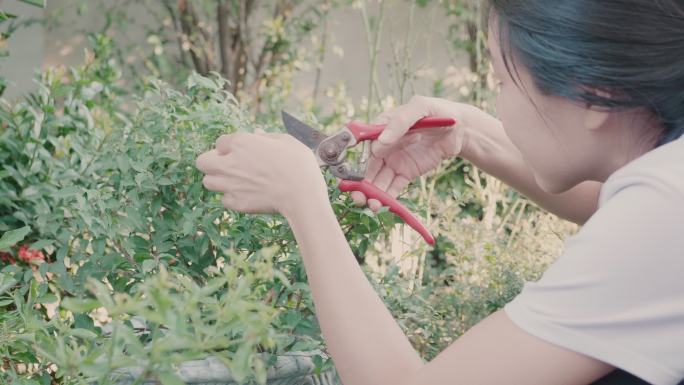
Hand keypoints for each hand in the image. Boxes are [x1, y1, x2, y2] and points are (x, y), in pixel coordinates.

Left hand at [195, 128, 326, 215]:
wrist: (302, 195)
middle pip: (202, 162)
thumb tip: (257, 133)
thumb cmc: (298, 164)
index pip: (220, 142)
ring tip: (235, 182)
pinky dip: (232, 198)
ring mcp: (230, 184)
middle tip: (226, 166)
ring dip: (218, 181)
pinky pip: (224, 199)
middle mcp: (229, 162)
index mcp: (240, 142)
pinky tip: (247, 195)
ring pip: (208, 182)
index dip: (230, 147)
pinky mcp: (236, 203)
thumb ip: (267, 137)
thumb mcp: (286, 141)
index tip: (242, 152)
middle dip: (211, 163)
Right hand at [351, 95, 468, 211]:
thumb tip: (381, 141)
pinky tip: (381, 205)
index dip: (360, 160)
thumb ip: (399, 123)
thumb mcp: (419, 108)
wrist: (460, 129)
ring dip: (372, 193)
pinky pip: (394, 187)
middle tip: (358, 196)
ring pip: (379, 180)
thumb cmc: (438, 112)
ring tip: (370, 205)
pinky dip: (387, 197)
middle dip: (361, 183)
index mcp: (383, 127)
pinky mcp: (406, 173)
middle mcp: (385, 146)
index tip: (355, 173)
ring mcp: (395, 161)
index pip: (367, 145)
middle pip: (368, 167)